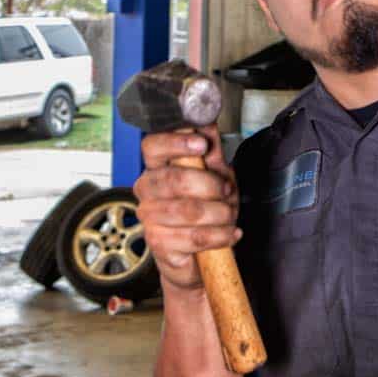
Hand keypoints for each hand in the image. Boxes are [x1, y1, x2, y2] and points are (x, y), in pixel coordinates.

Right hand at [134, 124, 239, 296]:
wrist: (199, 256)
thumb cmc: (205, 210)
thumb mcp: (215, 175)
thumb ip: (211, 149)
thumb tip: (207, 119)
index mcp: (157, 167)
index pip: (152, 146)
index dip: (175, 142)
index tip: (201, 144)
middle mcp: (147, 190)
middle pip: (174, 179)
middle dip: (210, 186)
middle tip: (227, 192)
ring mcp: (149, 217)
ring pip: (189, 210)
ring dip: (219, 213)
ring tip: (229, 215)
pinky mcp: (158, 243)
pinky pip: (194, 236)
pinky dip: (220, 235)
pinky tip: (230, 233)